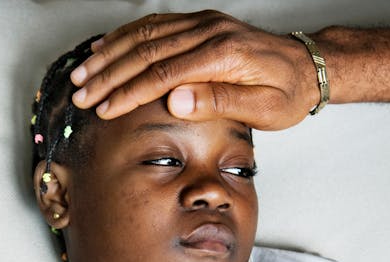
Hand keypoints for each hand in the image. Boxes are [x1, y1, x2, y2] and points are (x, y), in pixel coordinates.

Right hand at [70, 10, 320, 129]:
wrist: (307, 67)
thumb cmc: (286, 93)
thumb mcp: (262, 109)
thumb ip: (219, 103)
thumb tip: (175, 101)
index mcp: (223, 55)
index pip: (163, 74)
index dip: (129, 93)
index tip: (104, 110)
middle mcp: (209, 31)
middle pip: (146, 52)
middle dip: (109, 76)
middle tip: (81, 95)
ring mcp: (203, 23)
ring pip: (145, 36)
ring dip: (110, 55)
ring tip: (82, 74)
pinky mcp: (200, 23)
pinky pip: (156, 26)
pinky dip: (126, 37)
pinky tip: (105, 48)